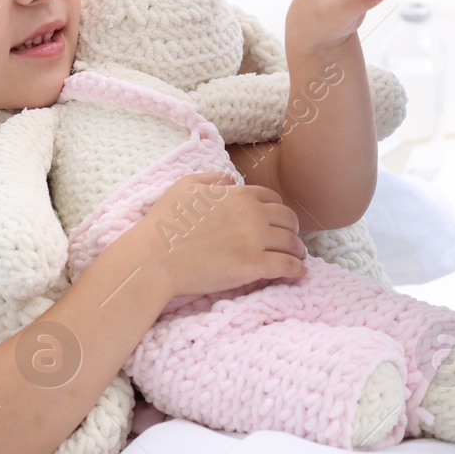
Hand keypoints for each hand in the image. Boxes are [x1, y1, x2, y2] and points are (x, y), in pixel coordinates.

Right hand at [132, 171, 306, 297]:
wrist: (155, 257)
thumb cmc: (165, 222)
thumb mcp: (185, 186)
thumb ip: (213, 180)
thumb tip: (231, 180)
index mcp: (239, 195)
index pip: (272, 199)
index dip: (277, 210)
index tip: (278, 221)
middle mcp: (253, 215)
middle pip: (288, 219)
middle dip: (292, 229)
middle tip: (291, 239)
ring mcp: (255, 241)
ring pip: (292, 243)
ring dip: (298, 250)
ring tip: (298, 257)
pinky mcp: (253, 267)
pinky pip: (287, 266)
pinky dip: (297, 269)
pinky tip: (299, 273)